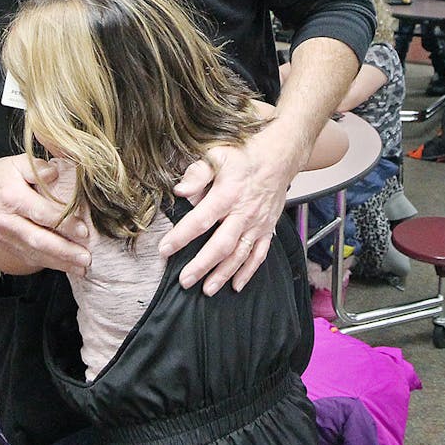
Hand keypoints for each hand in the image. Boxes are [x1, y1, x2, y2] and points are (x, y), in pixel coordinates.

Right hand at [0, 155, 89, 275]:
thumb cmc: (1, 176)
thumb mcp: (18, 162)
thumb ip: (38, 167)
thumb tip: (55, 173)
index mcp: (12, 198)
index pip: (41, 213)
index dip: (63, 223)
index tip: (83, 231)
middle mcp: (7, 221)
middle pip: (37, 240)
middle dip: (63, 251)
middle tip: (85, 258)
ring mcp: (5, 237)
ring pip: (34, 254)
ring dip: (59, 263)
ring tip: (80, 268)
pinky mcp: (6, 246)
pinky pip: (28, 258)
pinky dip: (48, 264)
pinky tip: (65, 267)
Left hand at [162, 128, 298, 294]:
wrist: (279, 155)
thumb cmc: (244, 155)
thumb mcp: (217, 155)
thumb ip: (197, 174)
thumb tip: (180, 190)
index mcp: (227, 195)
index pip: (200, 220)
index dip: (181, 237)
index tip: (165, 249)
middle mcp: (243, 213)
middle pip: (221, 245)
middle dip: (202, 265)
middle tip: (184, 280)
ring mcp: (257, 224)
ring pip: (240, 255)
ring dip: (223, 274)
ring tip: (207, 289)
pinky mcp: (267, 229)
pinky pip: (259, 255)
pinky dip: (248, 272)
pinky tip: (236, 285)